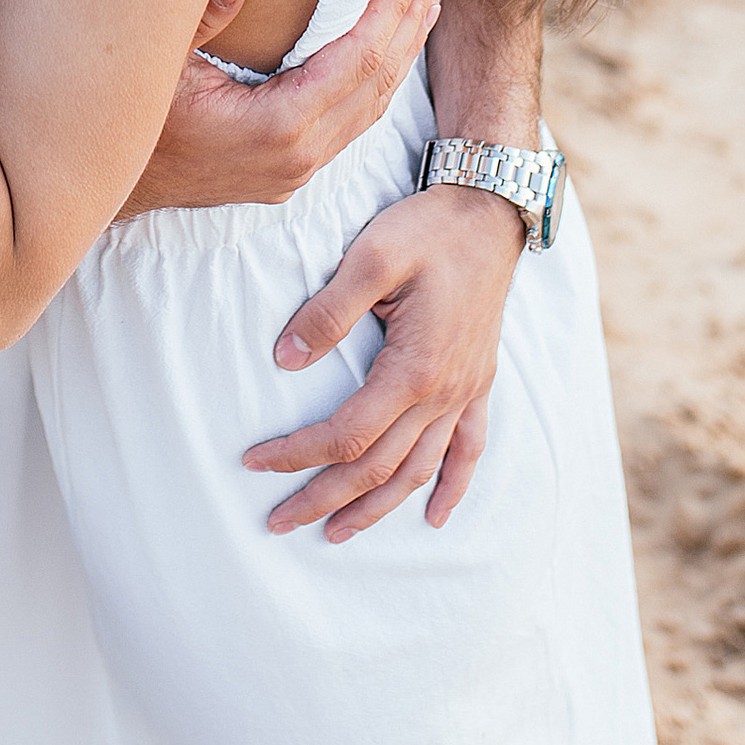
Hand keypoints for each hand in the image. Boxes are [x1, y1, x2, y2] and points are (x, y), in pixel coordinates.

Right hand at [118, 0, 441, 215]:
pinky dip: (375, 80)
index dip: (391, 9)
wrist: (108, 186)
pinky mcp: (288, 170)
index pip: (357, 60)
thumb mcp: (155, 64)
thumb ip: (200, 19)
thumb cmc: (129, 120)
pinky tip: (383, 52)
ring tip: (423, 3)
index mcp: (277, 126)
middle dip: (409, 23)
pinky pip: (351, 120)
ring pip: (370, 106)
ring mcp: (295, 169)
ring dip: (400, 52)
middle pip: (377, 83)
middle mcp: (298, 154)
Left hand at [244, 183, 521, 538]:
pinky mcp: (477, 382)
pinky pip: (469, 449)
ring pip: (419, 471)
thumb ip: (327, 312)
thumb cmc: (427, 229)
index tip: (254, 462)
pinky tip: (437, 516)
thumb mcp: (370, 257)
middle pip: (378, 469)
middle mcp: (442, 393)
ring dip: (377, 508)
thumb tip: (284, 360)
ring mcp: (464, 391)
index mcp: (412, 369)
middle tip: (278, 523)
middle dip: (324, 500)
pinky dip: (454, 487)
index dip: (298, 455)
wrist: (489, 211)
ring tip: (336, 533)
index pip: (346, 435)